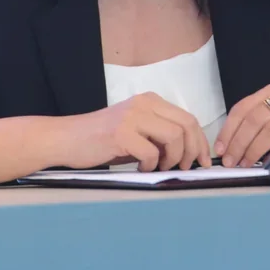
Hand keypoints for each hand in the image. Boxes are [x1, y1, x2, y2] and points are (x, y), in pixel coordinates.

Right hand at [61, 92, 212, 171]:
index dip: (200, 142)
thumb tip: (189, 154)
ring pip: (174, 137)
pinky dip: (150, 166)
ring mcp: (132, 117)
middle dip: (193, 151)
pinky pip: (151, 153)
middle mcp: (144, 104)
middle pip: (187, 125)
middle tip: (187, 168)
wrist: (66, 139)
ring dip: (172, 159)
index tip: (202, 161)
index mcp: (150, 101)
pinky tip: (140, 168)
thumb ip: (160, 134)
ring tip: (159, 168)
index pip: (188, 118)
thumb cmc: (102, 140)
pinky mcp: (121, 133)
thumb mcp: (136, 130)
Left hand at [214, 84, 269, 167]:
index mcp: (269, 92)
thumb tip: (229, 149)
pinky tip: (263, 159)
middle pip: (251, 117)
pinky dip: (268, 147)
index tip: (221, 148)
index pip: (241, 108)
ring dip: (251, 147)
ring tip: (244, 162)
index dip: (228, 129)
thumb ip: (255, 129)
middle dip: (237, 141)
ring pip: (265, 126)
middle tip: (230, 161)